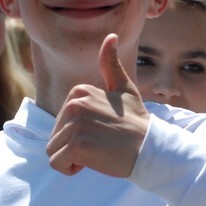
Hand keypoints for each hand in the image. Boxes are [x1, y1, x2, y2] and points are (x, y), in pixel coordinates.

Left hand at [47, 33, 149, 177]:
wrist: (151, 147)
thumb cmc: (136, 122)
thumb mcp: (124, 88)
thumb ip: (111, 65)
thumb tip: (111, 36)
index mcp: (79, 91)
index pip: (61, 122)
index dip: (79, 133)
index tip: (102, 131)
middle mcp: (74, 104)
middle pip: (55, 137)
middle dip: (74, 146)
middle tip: (102, 143)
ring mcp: (75, 124)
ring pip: (54, 151)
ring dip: (72, 159)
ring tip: (97, 152)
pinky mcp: (77, 145)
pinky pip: (56, 164)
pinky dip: (70, 170)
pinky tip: (93, 162)